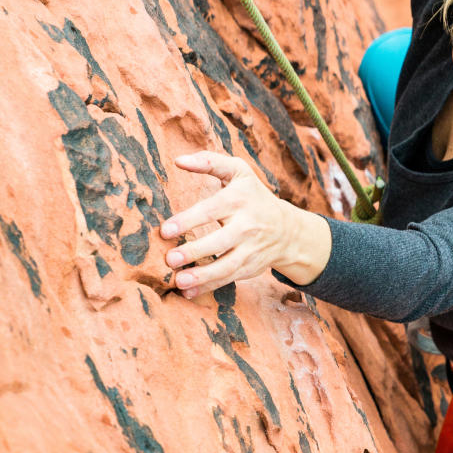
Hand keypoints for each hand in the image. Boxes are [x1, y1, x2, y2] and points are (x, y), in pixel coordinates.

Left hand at [162, 152, 330, 297]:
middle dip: (195, 251)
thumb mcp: (238, 171)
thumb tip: (178, 160)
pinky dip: (208, 287)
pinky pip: (228, 279)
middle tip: (169, 259)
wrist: (286, 228)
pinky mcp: (249, 268)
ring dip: (202, 276)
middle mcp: (247, 225)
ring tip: (179, 281)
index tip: (165, 230)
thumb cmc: (251, 194)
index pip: (213, 209)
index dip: (189, 220)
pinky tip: (187, 292)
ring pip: (227, 265)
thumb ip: (209, 161)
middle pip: (220, 241)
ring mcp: (250, 249)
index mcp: (240, 198)